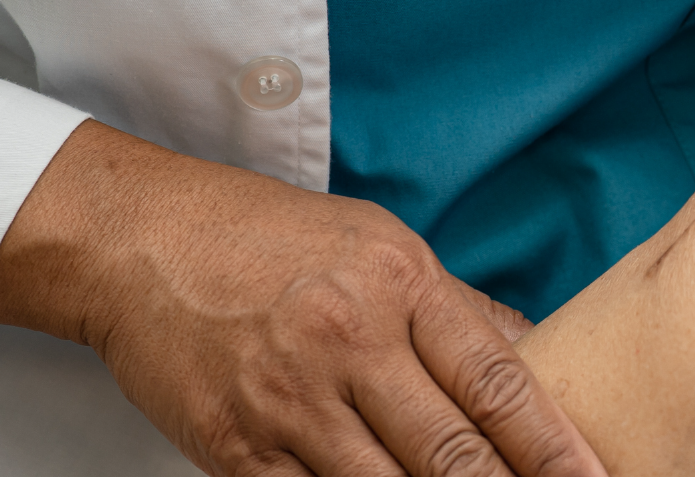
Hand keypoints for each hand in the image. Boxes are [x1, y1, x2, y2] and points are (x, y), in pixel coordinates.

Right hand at [0, 120, 603, 476]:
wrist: (138, 240)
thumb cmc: (269, 240)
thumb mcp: (383, 247)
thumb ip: (462, 314)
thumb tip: (545, 360)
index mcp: (402, 286)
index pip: (499, 383)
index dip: (556, 448)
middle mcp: (351, 342)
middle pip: (452, 454)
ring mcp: (291, 402)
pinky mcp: (236, 448)